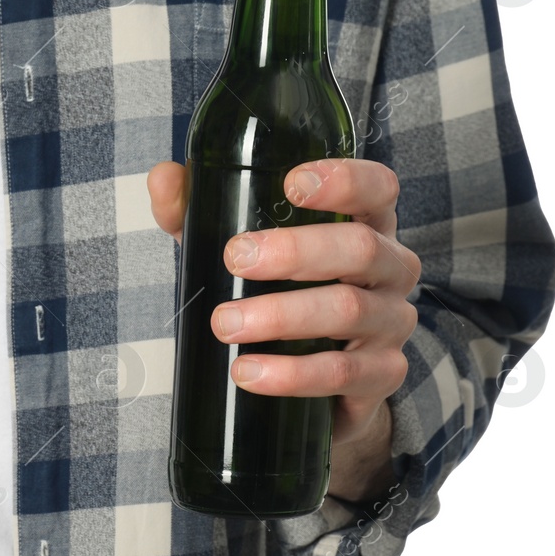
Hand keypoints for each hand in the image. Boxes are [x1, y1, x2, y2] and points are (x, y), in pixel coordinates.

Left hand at [147, 157, 419, 501]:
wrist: (322, 377)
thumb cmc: (284, 288)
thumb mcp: (243, 246)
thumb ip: (200, 210)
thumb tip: (163, 178)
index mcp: (366, 223)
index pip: (377, 188)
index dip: (345, 180)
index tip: (292, 184)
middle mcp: (391, 268)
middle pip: (360, 248)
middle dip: (295, 251)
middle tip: (235, 258)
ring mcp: (392, 322)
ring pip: (349, 310)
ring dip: (282, 316)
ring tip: (225, 324)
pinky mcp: (382, 374)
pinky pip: (344, 373)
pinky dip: (292, 373)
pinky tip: (249, 372)